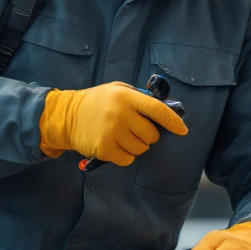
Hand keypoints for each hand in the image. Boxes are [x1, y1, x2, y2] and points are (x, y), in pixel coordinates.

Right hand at [38, 81, 186, 164]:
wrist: (67, 116)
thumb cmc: (97, 102)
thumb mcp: (117, 90)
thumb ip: (139, 98)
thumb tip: (165, 110)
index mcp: (126, 97)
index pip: (158, 110)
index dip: (173, 121)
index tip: (183, 130)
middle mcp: (120, 114)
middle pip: (151, 135)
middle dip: (147, 135)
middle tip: (133, 129)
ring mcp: (112, 133)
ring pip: (141, 149)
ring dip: (136, 146)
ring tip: (121, 136)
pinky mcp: (105, 149)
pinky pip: (128, 159)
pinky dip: (125, 156)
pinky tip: (115, 145)